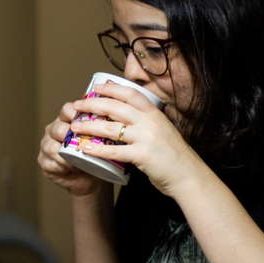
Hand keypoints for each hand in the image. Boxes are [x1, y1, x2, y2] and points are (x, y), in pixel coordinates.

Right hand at [39, 101, 103, 196]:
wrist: (92, 179)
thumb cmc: (97, 156)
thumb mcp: (101, 139)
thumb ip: (104, 127)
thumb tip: (119, 118)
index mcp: (66, 120)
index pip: (67, 109)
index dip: (77, 114)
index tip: (92, 123)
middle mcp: (53, 130)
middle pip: (58, 128)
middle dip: (71, 137)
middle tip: (86, 146)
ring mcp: (46, 145)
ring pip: (51, 146)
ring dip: (67, 155)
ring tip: (80, 160)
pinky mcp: (44, 161)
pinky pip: (49, 162)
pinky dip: (62, 166)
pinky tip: (72, 169)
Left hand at [69, 82, 204, 196]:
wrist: (189, 176)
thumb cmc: (174, 155)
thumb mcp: (163, 130)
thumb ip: (147, 121)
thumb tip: (126, 114)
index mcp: (154, 114)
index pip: (130, 94)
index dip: (112, 88)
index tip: (97, 87)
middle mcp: (149, 122)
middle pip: (115, 107)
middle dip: (92, 104)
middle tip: (77, 106)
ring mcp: (146, 138)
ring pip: (110, 127)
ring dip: (88, 126)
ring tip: (74, 127)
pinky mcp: (142, 156)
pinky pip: (114, 151)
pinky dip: (98, 150)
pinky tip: (86, 149)